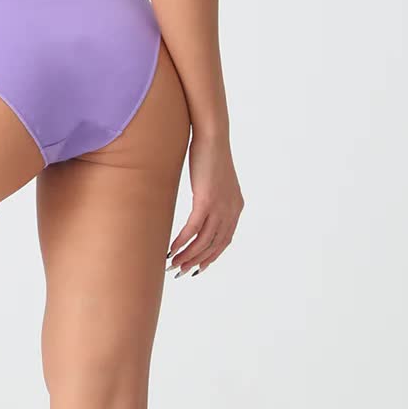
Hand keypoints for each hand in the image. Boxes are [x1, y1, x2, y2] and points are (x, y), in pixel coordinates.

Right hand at [168, 132, 243, 276]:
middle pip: (215, 245)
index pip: (225, 240)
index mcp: (235, 207)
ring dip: (188, 255)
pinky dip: (182, 241)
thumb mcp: (215, 180)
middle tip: (181, 271)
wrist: (212, 136)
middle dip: (197, 261)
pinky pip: (194, 228)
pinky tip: (172, 248)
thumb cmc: (210, 153)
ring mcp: (220, 207)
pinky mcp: (206, 200)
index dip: (211, 256)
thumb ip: (212, 196)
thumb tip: (202, 204)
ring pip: (204, 241)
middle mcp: (231, 211)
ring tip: (174, 264)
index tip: (198, 267)